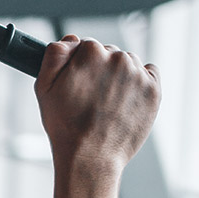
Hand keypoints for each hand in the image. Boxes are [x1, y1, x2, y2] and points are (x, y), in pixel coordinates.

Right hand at [34, 35, 159, 170]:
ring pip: (128, 64)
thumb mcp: (44, 87)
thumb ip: (54, 55)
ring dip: (119, 76)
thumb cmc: (66, 127)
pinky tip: (125, 101)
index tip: (78, 83)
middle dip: (100, 70)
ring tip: (107, 103)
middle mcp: (118, 58)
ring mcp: (138, 74)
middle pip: (109, 53)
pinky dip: (139, 83)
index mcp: (91, 53)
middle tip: (90, 98)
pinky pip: (148, 74)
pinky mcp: (154, 90)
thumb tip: (70, 40)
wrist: (91, 157)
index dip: (79, 65)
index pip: (86, 46)